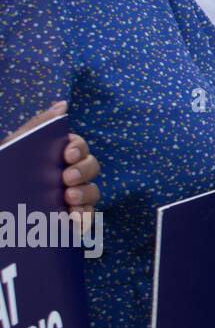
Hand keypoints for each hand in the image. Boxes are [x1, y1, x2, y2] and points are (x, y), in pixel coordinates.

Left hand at [2, 102, 101, 219]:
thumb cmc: (1, 175)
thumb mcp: (10, 149)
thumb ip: (36, 127)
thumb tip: (63, 105)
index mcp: (54, 156)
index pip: (78, 146)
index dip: (79, 148)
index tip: (69, 155)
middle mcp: (66, 176)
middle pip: (91, 167)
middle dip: (84, 171)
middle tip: (67, 179)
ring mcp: (69, 199)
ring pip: (92, 192)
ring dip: (87, 194)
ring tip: (70, 201)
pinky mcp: (67, 222)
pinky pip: (86, 218)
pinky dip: (85, 218)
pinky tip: (74, 221)